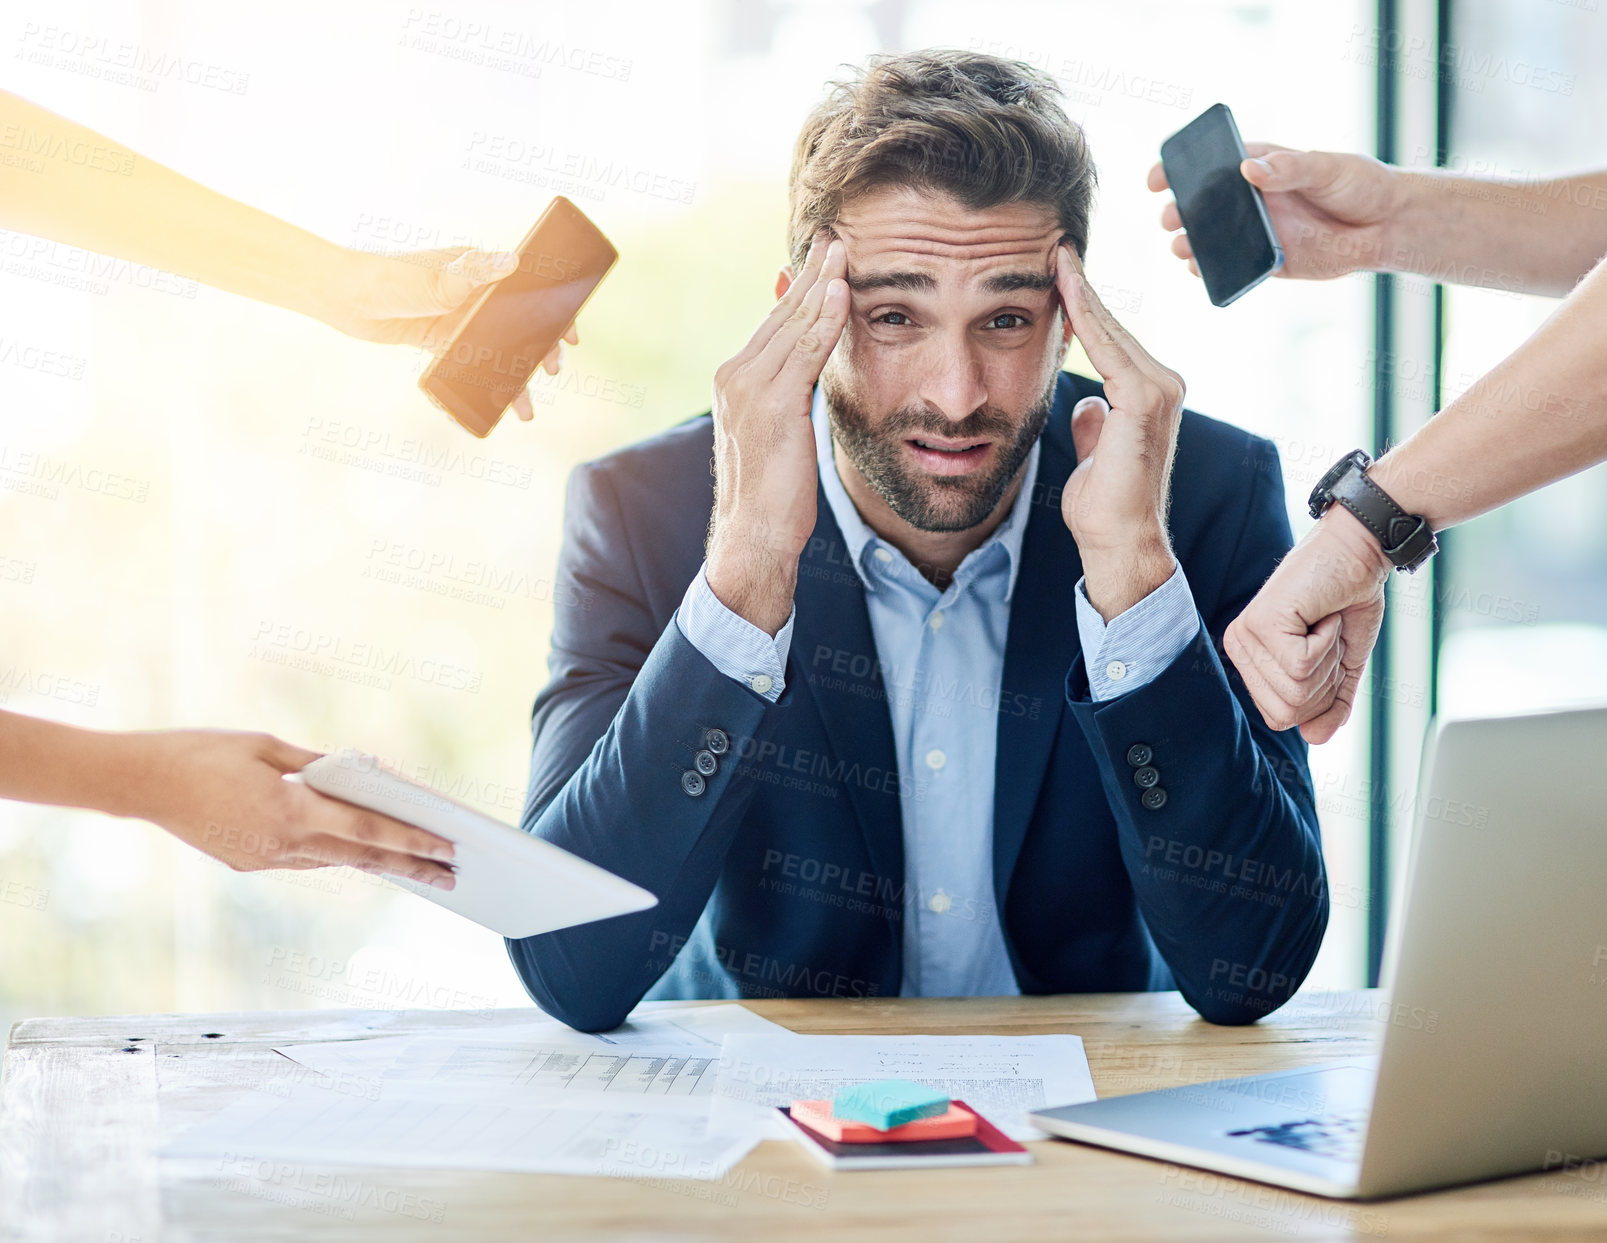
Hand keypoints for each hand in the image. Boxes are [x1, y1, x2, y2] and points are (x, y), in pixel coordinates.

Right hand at [126, 730, 456, 886]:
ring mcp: (263, 859)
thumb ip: (315, 765)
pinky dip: (336, 852)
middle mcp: (281, 844)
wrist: (138, 782)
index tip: (446, 848)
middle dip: (410, 867)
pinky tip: (361, 851)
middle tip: (452, 876)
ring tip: (419, 866)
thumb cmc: (202, 752)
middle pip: (360, 858)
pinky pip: (304, 858)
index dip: (411, 842)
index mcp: (290, 811)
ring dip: (376, 863)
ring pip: (333, 860)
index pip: (366, 832)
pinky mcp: (247, 863)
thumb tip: (356, 777)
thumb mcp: (266, 747)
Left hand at [321, 246, 580, 422]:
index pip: (530, 287)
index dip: (555, 311)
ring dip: (512, 377)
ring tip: (524, 409)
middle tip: (548, 372)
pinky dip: (482, 384)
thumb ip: (471, 274)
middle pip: (520, 323)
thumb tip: (512, 262)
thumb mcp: (432, 278)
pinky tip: (488, 405)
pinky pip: (471, 364)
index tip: (570, 335)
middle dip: (539, 350)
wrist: (342, 298)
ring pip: (498, 348)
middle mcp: (474, 293)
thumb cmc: (386, 278)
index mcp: (479, 269)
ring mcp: (459, 317)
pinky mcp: (442, 339)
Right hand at [705, 232, 848, 633]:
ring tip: (844, 249)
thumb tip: (807, 361)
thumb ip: (789, 391)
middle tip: (835, 235)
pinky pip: (805, 352)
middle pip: (781, 313)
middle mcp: (734, 376)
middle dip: (810, 272)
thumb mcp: (780, 432)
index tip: (822, 256)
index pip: (774, 321)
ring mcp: (748, 389)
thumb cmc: (772, 494)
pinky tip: (843, 293)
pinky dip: (826, 320)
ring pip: (793, 325)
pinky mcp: (771, 405)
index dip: (800, 287)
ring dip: (822, 284)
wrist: (753, 536)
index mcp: (733, 379)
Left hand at [1055, 246, 1185, 619]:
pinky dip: (1087, 319)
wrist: (1118, 541)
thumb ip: (1095, 424)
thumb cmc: (1103, 508)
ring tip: (1056, 257)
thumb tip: (1087, 405)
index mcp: (1148, 396)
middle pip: (1113, 328)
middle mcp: (1162, 386)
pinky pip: (1110, 349)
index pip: (1110, 341)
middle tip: (1054, 247)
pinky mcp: (1147, 400)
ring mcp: (1160, 390)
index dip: (1083, 307)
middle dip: (1081, 289)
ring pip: (1112, 331)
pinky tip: (1066, 291)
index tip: (1057, 273)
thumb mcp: (1094, 454)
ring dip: (1082, 294)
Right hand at [1147, 143, 1405, 280]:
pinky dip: (1211, 270)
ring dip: (1189, 243)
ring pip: (1210, 238)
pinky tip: (1200, 269)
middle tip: (1173, 218)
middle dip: (1179, 210)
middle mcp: (1252, 200)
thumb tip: (1248, 169)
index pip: (1211, 163)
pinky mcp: (1267, 262)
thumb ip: (1289, 168)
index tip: (1159, 177)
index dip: (1179, 168)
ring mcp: (1256, 232)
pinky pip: (1232, 268)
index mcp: (1261, 167)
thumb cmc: (1361, 185)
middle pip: (1201, 204)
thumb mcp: (1328, 167)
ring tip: (1183, 246)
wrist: (1387, 227)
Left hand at [1224, 507, 1391, 742]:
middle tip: (1327, 636)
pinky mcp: (1261, 623)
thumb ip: (1330, 702)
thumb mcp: (1342, 663)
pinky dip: (1327, 642)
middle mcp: (1240, 647)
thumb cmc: (1347, 599)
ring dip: (1328, 658)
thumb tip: (1315, 738)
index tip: (1328, 652)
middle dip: (1325, 680)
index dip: (1320, 695)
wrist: (1360, 553)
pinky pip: (1302, 666)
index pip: (1282, 716)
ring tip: (1324, 622)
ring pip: (1295, 691)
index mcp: (1251, 658)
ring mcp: (1247, 635)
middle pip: (1287, 711)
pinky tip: (1321, 614)